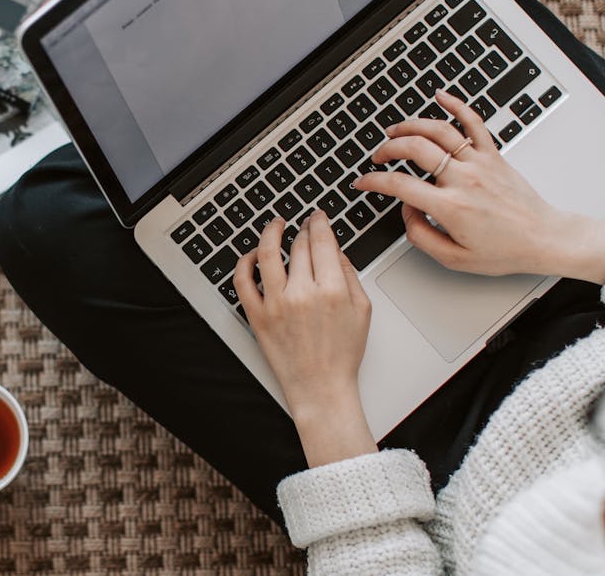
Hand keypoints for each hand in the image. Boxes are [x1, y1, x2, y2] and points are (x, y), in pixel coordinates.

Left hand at [234, 211, 376, 465]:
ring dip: (271, 233)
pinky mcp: (257, 316)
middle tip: (303, 224)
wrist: (321, 388)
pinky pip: (243, 281)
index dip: (319, 222)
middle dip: (302, 229)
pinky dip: (245, 263)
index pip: (322, 241)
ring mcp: (276, 304)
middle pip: (298, 246)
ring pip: (268, 254)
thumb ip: (349, 275)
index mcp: (331, 290)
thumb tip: (335, 250)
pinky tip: (253, 255)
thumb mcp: (362, 310)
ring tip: (275, 225)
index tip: (318, 216)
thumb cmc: (342, 354)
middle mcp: (302, 294)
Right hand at [354, 90, 604, 283]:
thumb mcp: (454, 259)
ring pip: (439, 130)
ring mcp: (480, 163)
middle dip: (388, 149)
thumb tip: (407, 211)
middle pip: (415, 149)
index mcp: (451, 207)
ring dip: (411, 126)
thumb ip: (421, 236)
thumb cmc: (505, 250)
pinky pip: (473, 122)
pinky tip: (441, 96)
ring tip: (395, 130)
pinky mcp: (494, 155)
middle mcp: (464, 179)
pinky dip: (456, 104)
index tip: (363, 182)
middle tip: (378, 157)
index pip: (400, 186)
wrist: (544, 238)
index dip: (373, 181)